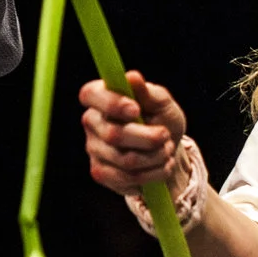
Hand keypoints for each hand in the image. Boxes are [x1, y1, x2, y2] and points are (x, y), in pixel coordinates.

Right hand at [80, 69, 187, 195]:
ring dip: (155, 158)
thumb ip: (147, 92)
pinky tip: (160, 167)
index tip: (136, 110)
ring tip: (167, 151)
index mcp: (101, 96)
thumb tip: (132, 77)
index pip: (91, 95)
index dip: (111, 103)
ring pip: (125, 161)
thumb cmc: (161, 118)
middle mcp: (92, 122)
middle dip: (148, 138)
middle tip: (165, 136)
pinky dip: (152, 175)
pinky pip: (125, 179)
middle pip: (113, 135)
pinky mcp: (100, 172)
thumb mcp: (161, 102)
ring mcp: (94, 149)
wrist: (166, 149)